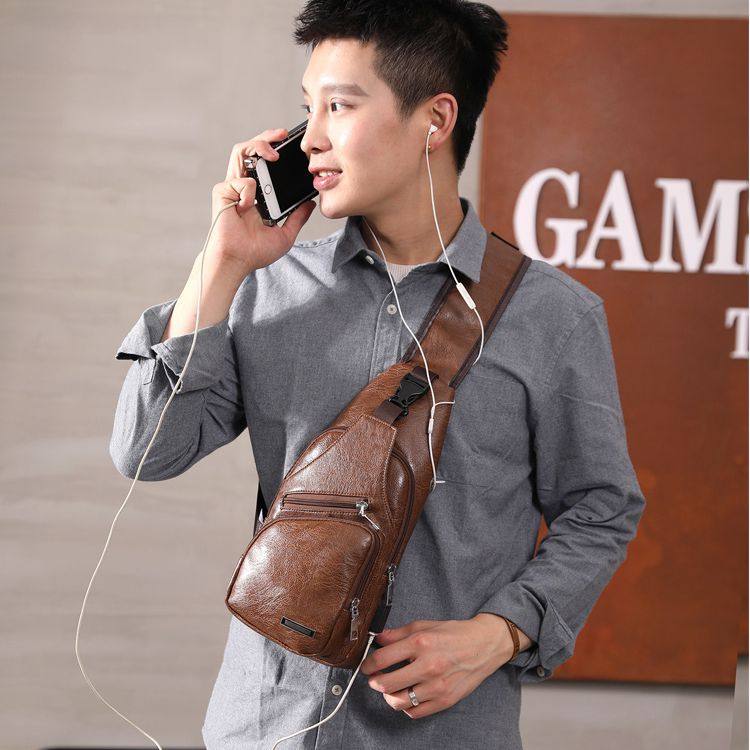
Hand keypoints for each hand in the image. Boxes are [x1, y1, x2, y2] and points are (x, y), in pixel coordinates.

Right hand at [207, 127, 316, 270]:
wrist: (237, 261)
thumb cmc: (254, 252)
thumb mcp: (285, 234)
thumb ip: (297, 218)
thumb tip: (310, 203)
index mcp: (257, 194)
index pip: (264, 164)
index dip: (274, 150)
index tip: (292, 146)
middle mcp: (244, 187)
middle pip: (251, 150)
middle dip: (266, 137)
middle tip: (283, 135)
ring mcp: (232, 188)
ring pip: (241, 152)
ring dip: (258, 146)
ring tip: (273, 154)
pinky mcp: (223, 192)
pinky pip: (241, 181)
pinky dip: (249, 191)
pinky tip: (248, 207)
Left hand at [360, 615, 525, 718]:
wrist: (484, 645)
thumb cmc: (454, 634)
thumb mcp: (424, 625)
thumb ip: (398, 633)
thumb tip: (378, 638)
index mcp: (421, 643)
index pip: (383, 658)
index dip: (369, 664)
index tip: (366, 666)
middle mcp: (428, 665)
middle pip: (387, 683)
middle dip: (374, 682)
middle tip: (374, 678)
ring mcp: (437, 685)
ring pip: (399, 701)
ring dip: (388, 696)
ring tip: (390, 688)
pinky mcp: (445, 700)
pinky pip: (415, 712)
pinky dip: (406, 706)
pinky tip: (407, 696)